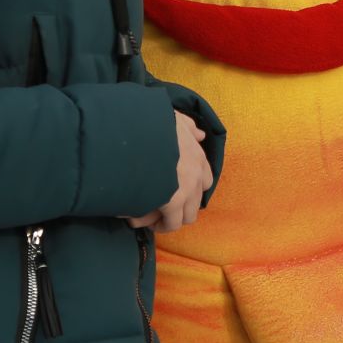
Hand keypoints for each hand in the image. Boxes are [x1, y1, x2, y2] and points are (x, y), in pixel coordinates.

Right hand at [127, 112, 212, 233]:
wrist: (138, 129)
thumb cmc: (151, 123)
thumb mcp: (175, 119)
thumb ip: (188, 127)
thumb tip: (201, 135)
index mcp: (197, 154)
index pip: (205, 180)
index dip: (190, 187)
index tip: (173, 189)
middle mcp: (197, 173)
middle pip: (196, 203)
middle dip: (179, 207)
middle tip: (158, 206)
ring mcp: (187, 189)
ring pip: (186, 216)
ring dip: (170, 218)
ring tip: (148, 215)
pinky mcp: (172, 202)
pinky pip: (171, 224)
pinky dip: (158, 224)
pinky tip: (140, 219)